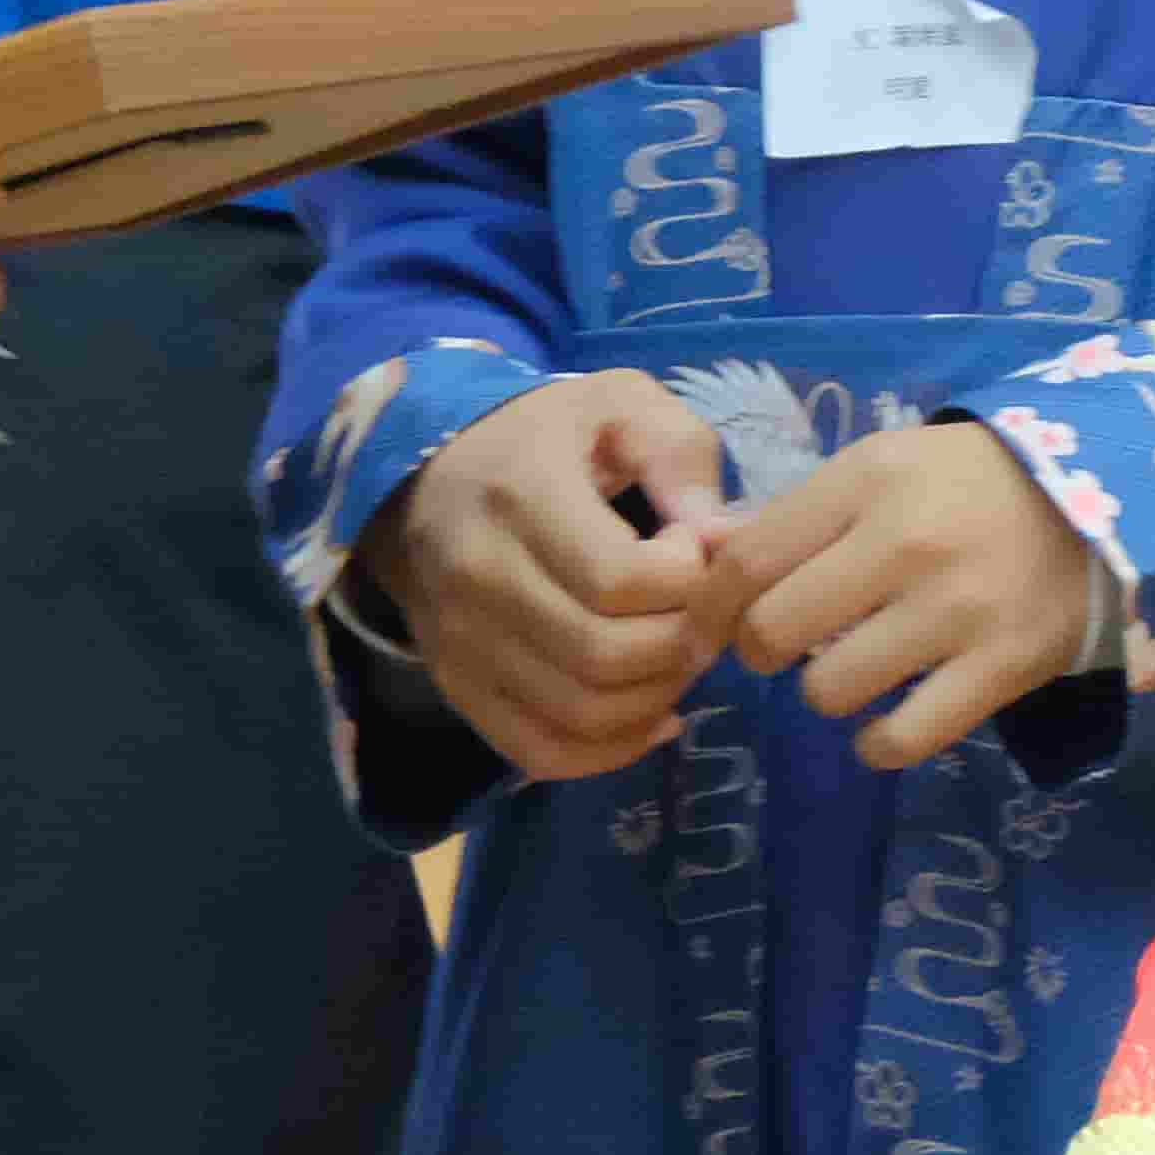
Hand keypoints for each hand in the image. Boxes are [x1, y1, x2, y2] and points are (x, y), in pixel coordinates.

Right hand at [370, 373, 741, 782]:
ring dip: (658, 695)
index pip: (619, 580)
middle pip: (605, 656)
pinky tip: (655, 713)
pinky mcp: (456, 687)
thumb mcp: (621, 403)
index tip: (699, 548)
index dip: (688, 579)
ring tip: (680, 648)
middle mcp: (477, 579)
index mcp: (519, 497)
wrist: (427, 474)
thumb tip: (728, 540)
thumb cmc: (545, 434)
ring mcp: (459, 643)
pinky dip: (610, 749)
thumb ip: (681, 457)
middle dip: (684, 642)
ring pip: (580, 713)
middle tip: (704, 609)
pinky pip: (540, 751)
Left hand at [711, 413, 1109, 771]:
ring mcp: (959, 609)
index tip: (707, 632)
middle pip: (774, 632)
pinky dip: (879, 743)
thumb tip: (696, 557)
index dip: (708, 609)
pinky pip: (903, 739)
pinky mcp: (1004, 665)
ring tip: (856, 672)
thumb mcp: (882, 468)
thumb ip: (792, 514)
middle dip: (763, 652)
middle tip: (790, 648)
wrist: (1113, 492)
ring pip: (829, 690)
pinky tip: (885, 724)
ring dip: (827, 691)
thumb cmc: (972, 482)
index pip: (747, 561)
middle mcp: (909, 542)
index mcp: (870, 481)